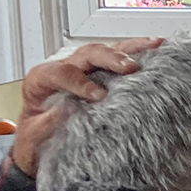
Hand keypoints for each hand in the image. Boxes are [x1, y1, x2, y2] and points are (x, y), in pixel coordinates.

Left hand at [10, 38, 161, 175]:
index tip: (99, 96)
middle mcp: (63, 69)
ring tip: (153, 46)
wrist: (41, 144)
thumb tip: (67, 111)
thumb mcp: (34, 136)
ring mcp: (84, 69)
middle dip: (110, 58)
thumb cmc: (36, 139)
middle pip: (87, 55)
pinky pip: (118, 58)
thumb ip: (47, 123)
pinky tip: (156, 47)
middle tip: (129, 68)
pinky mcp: (100, 74)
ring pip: (105, 50)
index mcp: (40, 81)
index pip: (60, 74)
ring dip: (130, 48)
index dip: (80, 83)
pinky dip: (138, 51)